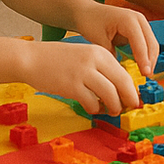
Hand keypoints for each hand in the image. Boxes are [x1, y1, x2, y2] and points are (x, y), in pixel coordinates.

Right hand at [14, 41, 140, 114]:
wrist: (31, 58)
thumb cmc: (57, 60)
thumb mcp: (84, 57)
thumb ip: (100, 69)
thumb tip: (118, 89)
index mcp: (100, 52)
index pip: (124, 73)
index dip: (131, 89)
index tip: (132, 98)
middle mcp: (94, 60)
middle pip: (122, 83)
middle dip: (128, 99)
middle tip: (127, 108)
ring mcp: (83, 73)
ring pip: (110, 94)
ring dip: (114, 107)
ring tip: (111, 111)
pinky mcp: (71, 86)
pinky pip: (91, 102)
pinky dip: (94, 108)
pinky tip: (92, 108)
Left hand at [75, 3, 157, 76]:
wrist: (87, 12)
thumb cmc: (91, 22)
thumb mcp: (99, 40)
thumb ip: (111, 55)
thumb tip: (120, 72)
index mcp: (129, 19)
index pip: (141, 43)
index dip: (144, 60)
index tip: (145, 74)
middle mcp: (138, 19)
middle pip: (151, 43)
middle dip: (150, 61)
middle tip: (146, 77)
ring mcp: (140, 23)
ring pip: (152, 44)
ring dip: (150, 59)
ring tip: (145, 74)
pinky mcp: (139, 29)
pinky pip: (147, 43)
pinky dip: (146, 55)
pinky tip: (142, 66)